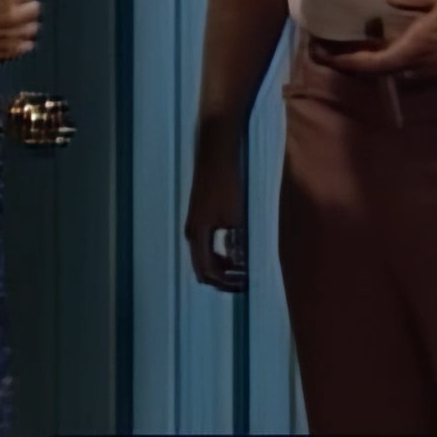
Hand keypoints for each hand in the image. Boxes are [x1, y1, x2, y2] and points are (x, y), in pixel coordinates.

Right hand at [0, 0, 40, 67]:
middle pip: (35, 8)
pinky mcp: (11, 50)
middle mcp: (14, 14)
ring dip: (26, 25)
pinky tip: (11, 39)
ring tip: (14, 26)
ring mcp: (14, 34)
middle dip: (26, 7)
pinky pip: (28, 45)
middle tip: (16, 10)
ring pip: (33, 27)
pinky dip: (22, 42)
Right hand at [184, 138, 246, 292]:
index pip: (207, 272)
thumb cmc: (226, 181)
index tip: (245, 285)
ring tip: (243, 268)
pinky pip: (207, 242)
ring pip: (205, 254)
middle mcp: (192, 231)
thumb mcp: (235, 215)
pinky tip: (236, 247)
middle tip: (244, 281)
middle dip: (222, 278)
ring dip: (222, 265)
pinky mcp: (201, 213)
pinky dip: (220, 250)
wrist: (216, 151)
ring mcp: (195, 222)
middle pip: (203, 267)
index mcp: (197, 234)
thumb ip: (236, 242)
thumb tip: (241, 263)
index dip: (226, 283)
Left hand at [309, 0, 436, 79]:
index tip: (323, 55)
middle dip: (350, 63)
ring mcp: (429, 72)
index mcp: (414, 51)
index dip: (344, 62)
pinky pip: (404, 69)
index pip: (371, 64)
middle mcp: (418, 68)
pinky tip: (381, 47)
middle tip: (327, 51)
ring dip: (368, 63)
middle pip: (376, 72)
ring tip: (349, 48)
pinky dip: (387, 60)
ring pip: (390, 72)